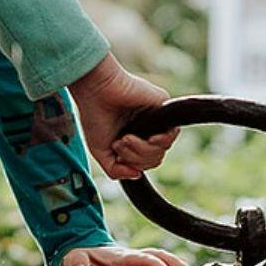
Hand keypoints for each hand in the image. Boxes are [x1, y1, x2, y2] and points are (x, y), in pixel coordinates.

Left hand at [61, 243, 189, 265]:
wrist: (81, 256)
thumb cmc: (79, 259)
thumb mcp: (73, 260)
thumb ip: (76, 264)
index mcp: (119, 257)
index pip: (139, 258)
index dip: (152, 264)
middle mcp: (131, 258)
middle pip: (155, 255)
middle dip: (172, 262)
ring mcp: (135, 263)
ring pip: (159, 259)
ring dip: (174, 265)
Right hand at [67, 53, 179, 179]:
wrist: (95, 90)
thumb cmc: (93, 114)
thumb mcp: (101, 151)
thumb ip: (116, 170)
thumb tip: (136, 175)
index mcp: (132, 137)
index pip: (144, 162)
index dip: (132, 163)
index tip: (116, 148)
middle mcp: (145, 128)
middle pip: (154, 159)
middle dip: (136, 157)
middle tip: (120, 142)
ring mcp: (155, 119)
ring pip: (162, 149)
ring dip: (143, 150)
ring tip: (126, 137)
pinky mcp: (163, 107)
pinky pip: (172, 133)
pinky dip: (160, 141)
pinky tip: (148, 138)